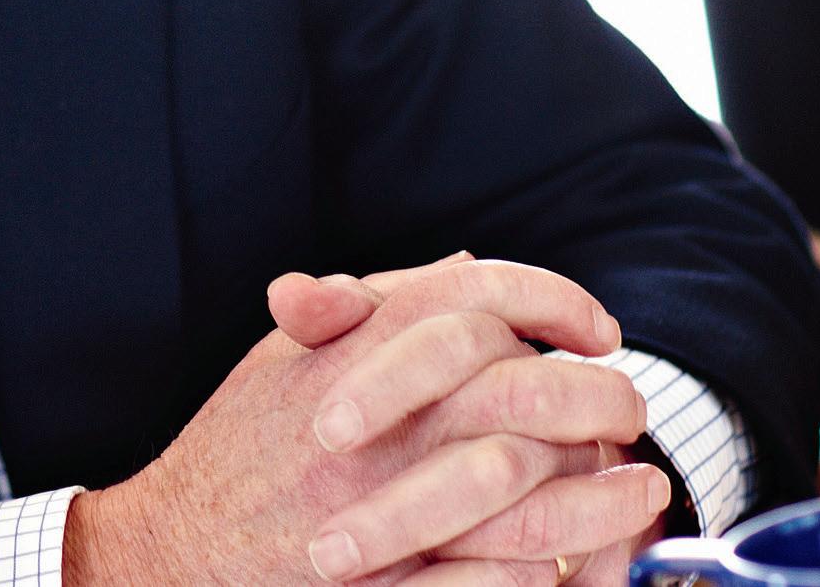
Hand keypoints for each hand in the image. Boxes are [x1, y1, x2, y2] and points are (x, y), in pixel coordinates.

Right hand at [63, 259, 647, 585]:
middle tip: (632, 408)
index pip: (475, 295)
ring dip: (603, 495)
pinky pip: (493, 580)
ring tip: (644, 490)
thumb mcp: (287, 355)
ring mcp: (382, 503)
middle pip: (523, 389)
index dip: (551, 300)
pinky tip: (582, 562)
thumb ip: (370, 308)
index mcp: (354, 347)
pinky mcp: (388, 583)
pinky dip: (548, 573)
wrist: (176, 544)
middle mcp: (375, 418)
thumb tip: (460, 265)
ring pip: (528, 491)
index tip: (595, 328)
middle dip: (599, 398)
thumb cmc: (238, 445)